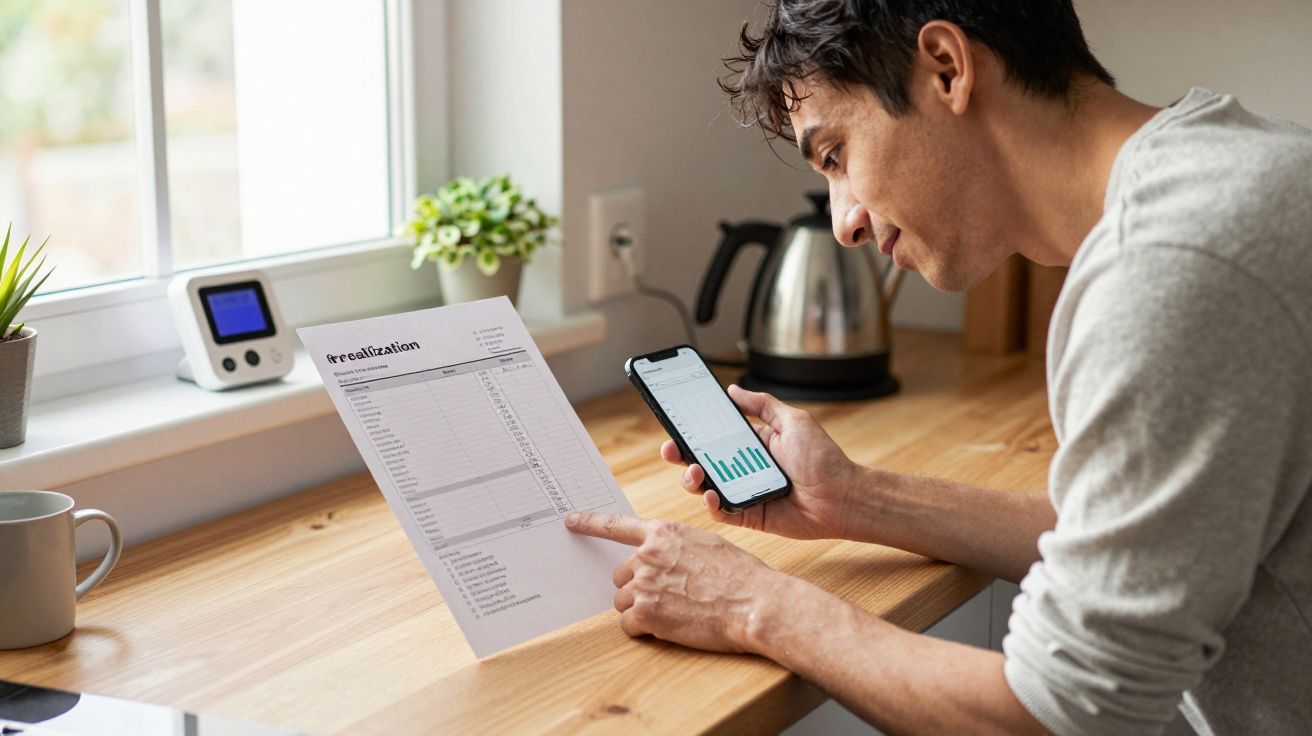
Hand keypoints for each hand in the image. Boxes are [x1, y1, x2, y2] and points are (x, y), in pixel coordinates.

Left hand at [565, 511, 784, 652]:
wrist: (754, 603)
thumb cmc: (739, 575)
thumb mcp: (705, 545)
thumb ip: (674, 547)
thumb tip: (660, 559)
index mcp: (662, 532)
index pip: (615, 525)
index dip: (590, 523)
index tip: (570, 521)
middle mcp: (647, 554)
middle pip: (621, 575)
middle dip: (638, 588)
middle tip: (670, 597)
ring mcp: (643, 584)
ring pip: (623, 601)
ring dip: (641, 610)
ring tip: (676, 611)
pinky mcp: (645, 613)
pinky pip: (628, 625)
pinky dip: (644, 630)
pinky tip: (670, 627)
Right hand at [662, 385, 857, 539]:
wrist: (843, 497)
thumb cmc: (824, 459)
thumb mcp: (794, 421)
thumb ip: (762, 405)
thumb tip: (733, 390)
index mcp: (750, 444)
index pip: (712, 436)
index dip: (691, 430)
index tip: (675, 423)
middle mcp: (742, 468)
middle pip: (701, 461)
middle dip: (680, 455)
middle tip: (672, 449)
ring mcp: (743, 492)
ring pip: (705, 487)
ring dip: (692, 479)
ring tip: (695, 472)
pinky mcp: (748, 516)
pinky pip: (721, 512)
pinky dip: (711, 505)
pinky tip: (712, 495)